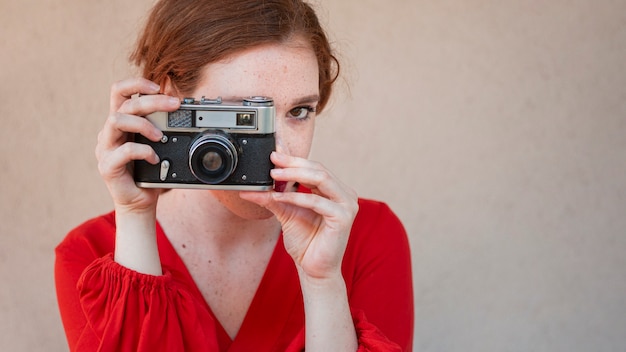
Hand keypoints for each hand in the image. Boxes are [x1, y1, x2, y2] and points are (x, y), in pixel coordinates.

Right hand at [95, 78, 179, 212]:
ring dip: (143, 124)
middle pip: (124, 103)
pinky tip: (155, 158)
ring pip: (116, 120)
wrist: (140, 202)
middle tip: (174, 105)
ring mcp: (105, 148)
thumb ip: (161, 125)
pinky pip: (123, 150)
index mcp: (121, 123)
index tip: (158, 86)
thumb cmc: (150, 172)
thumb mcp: (158, 143)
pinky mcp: (107, 166)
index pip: (119, 91)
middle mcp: (109, 132)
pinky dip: (143, 151)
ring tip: (160, 136)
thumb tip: (178, 104)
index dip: (136, 83)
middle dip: (151, 100)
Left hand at [240, 152, 358, 279]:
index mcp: (334, 190)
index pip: (315, 168)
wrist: (314, 269)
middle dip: (294, 163)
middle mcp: (344, 194)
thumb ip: (273, 198)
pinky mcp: (343, 217)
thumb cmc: (306, 242)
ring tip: (274, 174)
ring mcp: (347, 205)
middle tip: (273, 161)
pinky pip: (317, 201)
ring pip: (321, 178)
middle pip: (319, 169)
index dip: (294, 160)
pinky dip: (297, 197)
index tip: (274, 155)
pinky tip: (280, 196)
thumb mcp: (286, 213)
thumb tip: (250, 189)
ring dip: (295, 175)